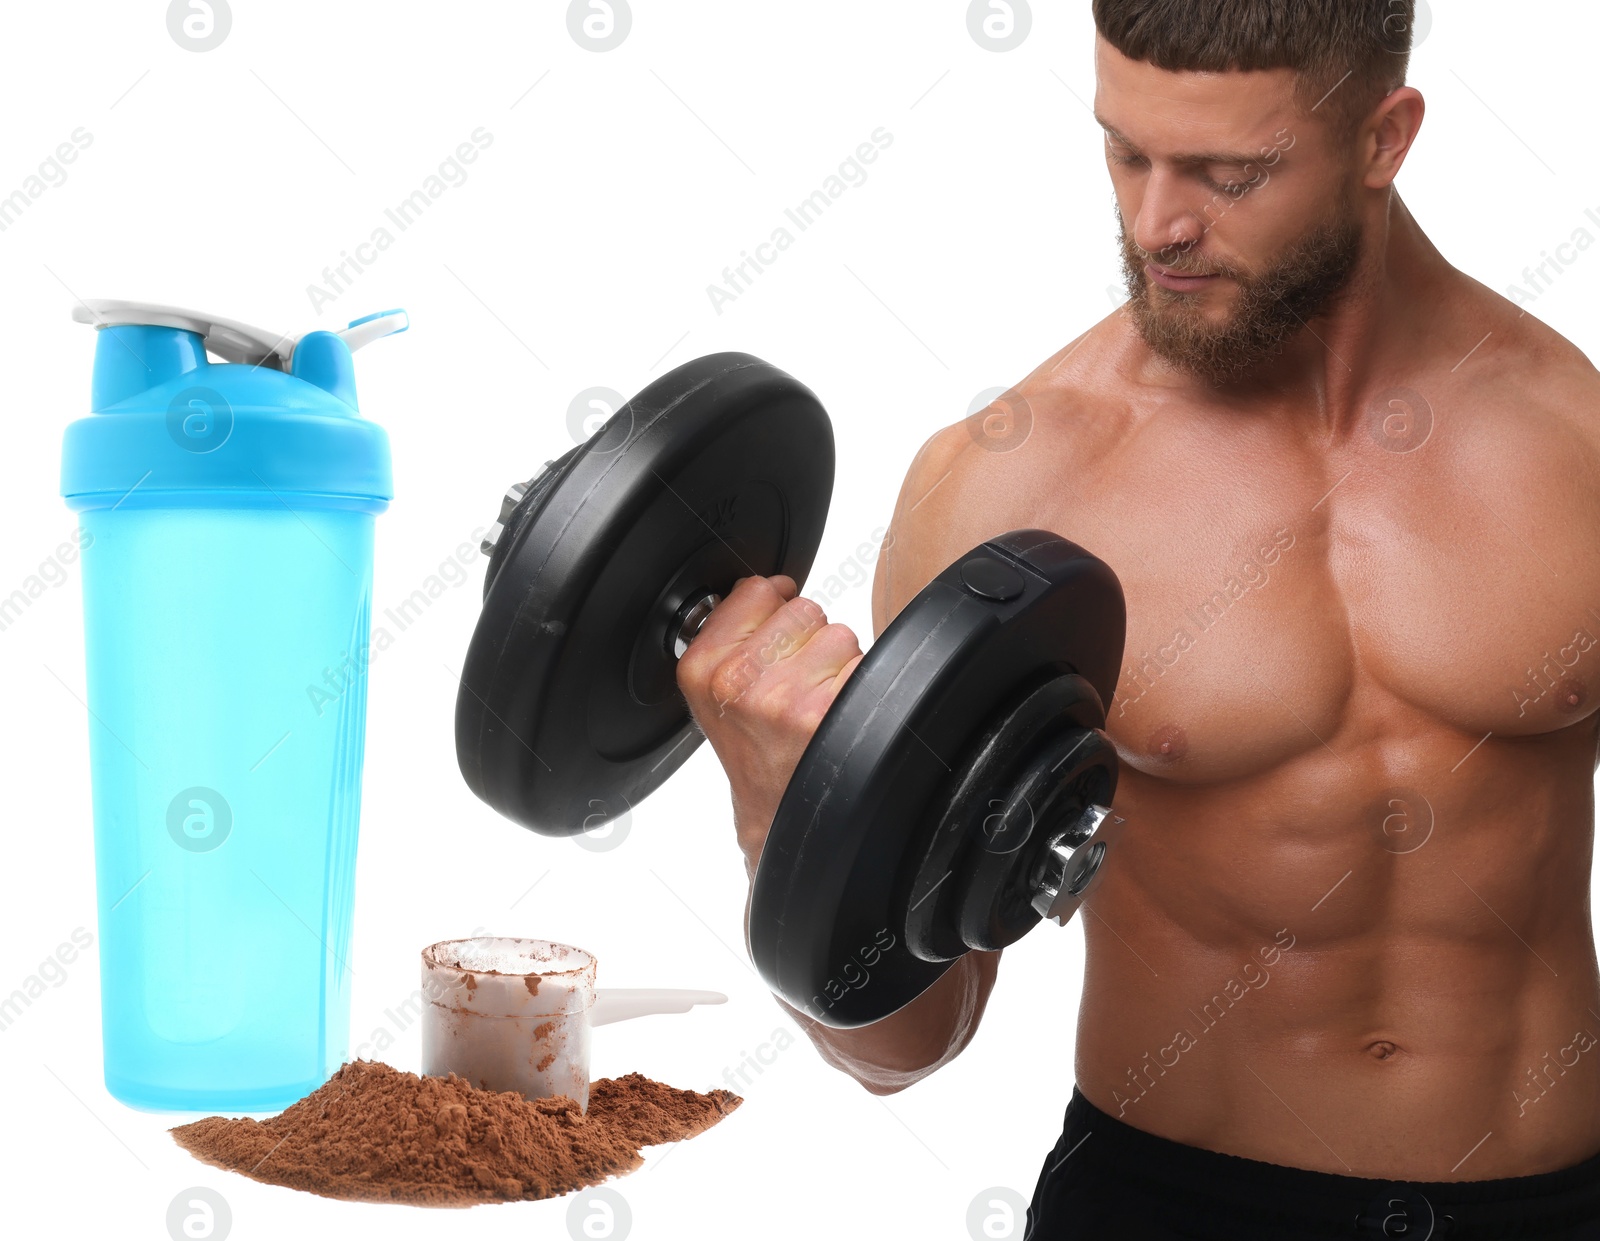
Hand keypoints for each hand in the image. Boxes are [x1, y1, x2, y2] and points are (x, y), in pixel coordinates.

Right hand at [675, 574, 864, 872]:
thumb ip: (731, 629)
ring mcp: (781, 698)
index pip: (758, 589)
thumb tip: (771, 583)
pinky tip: (833, 713)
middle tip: (794, 682)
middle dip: (807, 638)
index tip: (772, 642)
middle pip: (803, 608)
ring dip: (836, 662)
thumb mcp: (713, 689)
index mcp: (702, 667)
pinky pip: (862, 664)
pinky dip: (857, 684)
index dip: (775, 611)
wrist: (774, 809)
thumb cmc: (752, 747)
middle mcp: (737, 681)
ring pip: (838, 634)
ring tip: (814, 698)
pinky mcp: (824, 714)